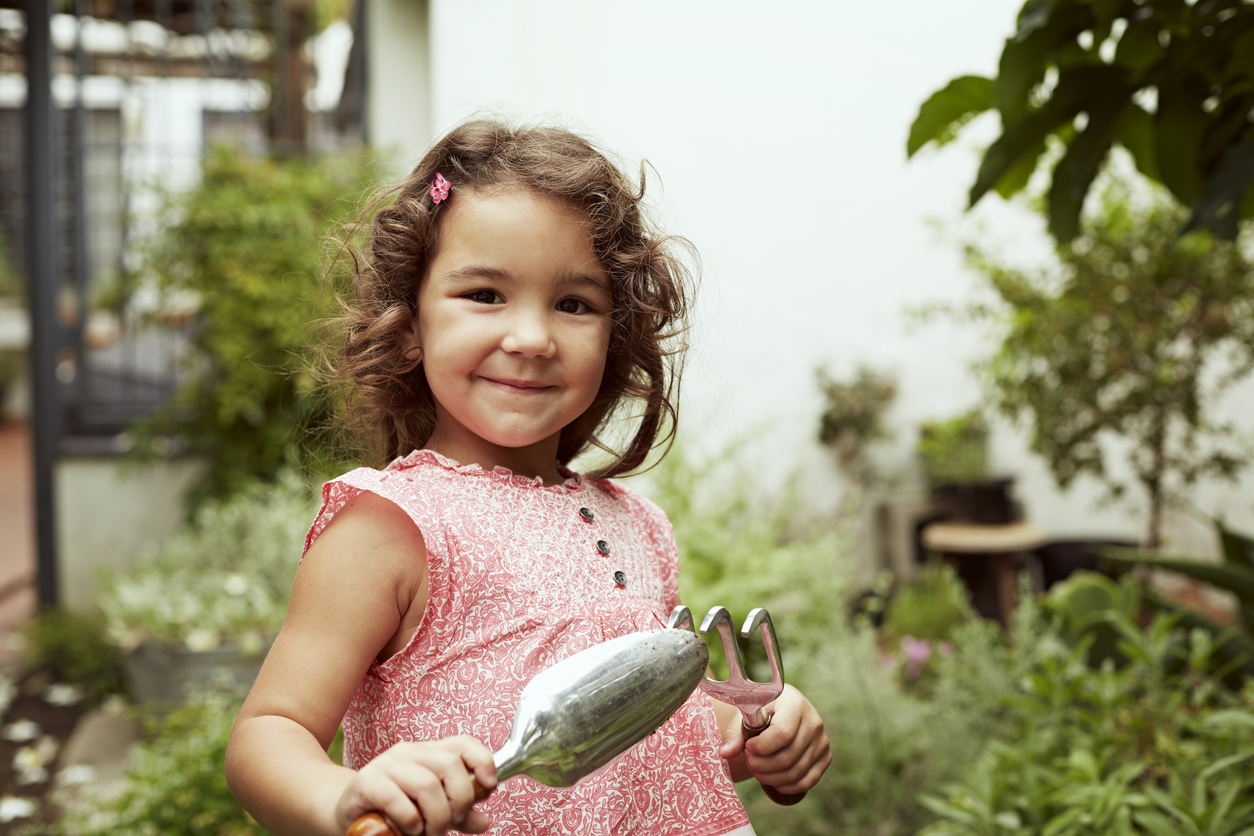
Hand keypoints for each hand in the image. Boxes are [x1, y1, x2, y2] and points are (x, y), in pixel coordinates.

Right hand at [334, 737, 496, 835]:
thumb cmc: (394, 810)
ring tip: (429, 833)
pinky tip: (410, 830)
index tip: (489, 786)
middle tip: (450, 824)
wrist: (348, 813)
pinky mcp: (366, 782)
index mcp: (429, 753)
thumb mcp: (431, 811)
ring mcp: (386, 764)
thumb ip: (459, 814)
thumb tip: (485, 820)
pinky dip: (410, 820)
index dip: (482, 761)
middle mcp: (409, 752)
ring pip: (426, 784)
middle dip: (458, 801)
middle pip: (449, 765)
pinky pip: (395, 798)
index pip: (463, 743)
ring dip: (435, 817)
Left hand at [718, 685, 829, 794]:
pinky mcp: (825, 757)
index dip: (762, 747)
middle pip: (788, 756)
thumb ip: (735, 734)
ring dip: (771, 777)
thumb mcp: (746, 716)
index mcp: (794, 703)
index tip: (747, 748)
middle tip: (749, 762)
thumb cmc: (761, 712)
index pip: (782, 733)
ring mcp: (822, 740)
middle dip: (762, 766)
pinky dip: (788, 786)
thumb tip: (726, 753)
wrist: (781, 710)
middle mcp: (814, 721)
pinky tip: (773, 781)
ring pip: (796, 771)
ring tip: (757, 770)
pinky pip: (808, 780)